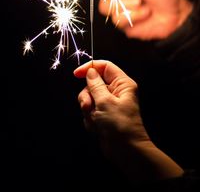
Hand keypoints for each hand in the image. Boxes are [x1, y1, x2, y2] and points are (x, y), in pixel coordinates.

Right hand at [74, 60, 183, 180]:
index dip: (90, 67)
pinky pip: (90, 110)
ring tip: (95, 120)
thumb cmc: (120, 125)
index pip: (105, 66)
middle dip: (87, 96)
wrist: (126, 151)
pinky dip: (90, 119)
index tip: (76, 74)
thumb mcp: (105, 102)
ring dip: (88, 110)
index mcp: (122, 84)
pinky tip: (97, 128)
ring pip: (89, 98)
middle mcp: (116, 91)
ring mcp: (109, 104)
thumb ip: (95, 85)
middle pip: (93, 83)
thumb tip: (90, 71)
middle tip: (88, 107)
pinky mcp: (103, 115)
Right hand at [98, 0, 192, 39]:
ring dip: (128, 7)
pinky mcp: (126, 26)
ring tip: (143, 6)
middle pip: (103, 1)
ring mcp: (122, 13)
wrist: (176, 14)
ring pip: (108, 10)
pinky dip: (134, 16)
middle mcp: (121, 0)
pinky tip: (145, 14)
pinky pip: (118, 20)